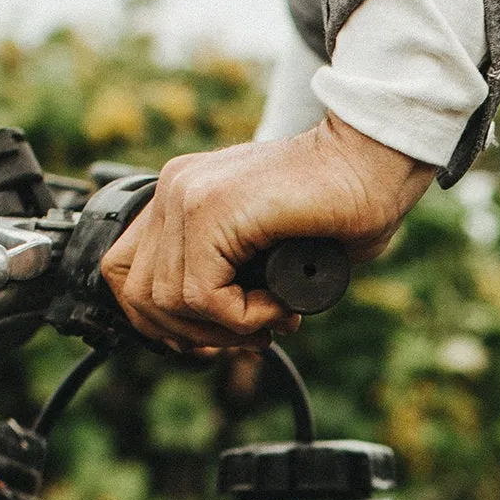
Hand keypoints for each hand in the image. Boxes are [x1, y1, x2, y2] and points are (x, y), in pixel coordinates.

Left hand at [102, 113, 435, 352]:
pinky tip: (279, 305)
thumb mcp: (267, 252)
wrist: (372, 164)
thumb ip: (231, 277)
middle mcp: (175, 191)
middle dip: (195, 334)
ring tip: (273, 317)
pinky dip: (243, 317)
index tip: (220, 335)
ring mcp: (187, 195)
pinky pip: (202, 295)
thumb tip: (212, 332)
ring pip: (169, 301)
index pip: (127, 274)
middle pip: (139, 295)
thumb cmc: (342, 208)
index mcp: (182, 196)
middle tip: (253, 335)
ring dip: (226, 328)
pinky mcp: (211, 209)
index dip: (167, 322)